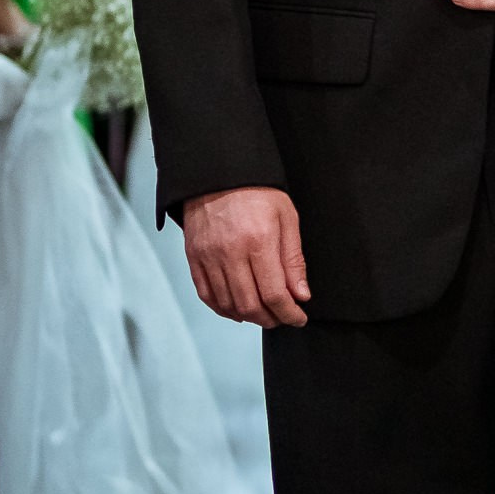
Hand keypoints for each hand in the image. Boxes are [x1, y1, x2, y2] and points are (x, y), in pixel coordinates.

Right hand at [184, 186, 309, 326]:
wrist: (219, 174)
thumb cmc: (257, 192)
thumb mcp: (287, 219)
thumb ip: (293, 260)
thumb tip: (300, 295)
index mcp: (258, 241)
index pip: (274, 294)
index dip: (289, 313)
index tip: (298, 317)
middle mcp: (230, 253)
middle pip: (250, 305)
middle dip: (271, 319)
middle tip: (283, 317)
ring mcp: (209, 257)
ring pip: (228, 305)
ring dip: (249, 317)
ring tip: (264, 314)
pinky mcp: (194, 258)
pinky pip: (206, 295)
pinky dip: (223, 309)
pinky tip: (237, 309)